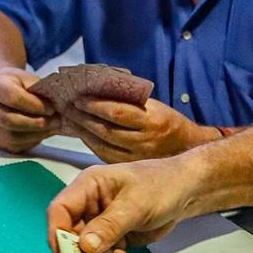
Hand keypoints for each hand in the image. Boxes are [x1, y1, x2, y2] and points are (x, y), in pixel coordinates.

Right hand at [0, 66, 55, 153]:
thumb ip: (40, 90)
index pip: (13, 98)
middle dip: (37, 123)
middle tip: (57, 120)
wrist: (0, 92)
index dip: (35, 105)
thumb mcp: (28, 79)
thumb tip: (59, 106)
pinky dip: (33, 141)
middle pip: (10, 121)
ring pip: (12, 137)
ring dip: (37, 135)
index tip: (52, 108)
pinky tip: (44, 133)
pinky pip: (15, 146)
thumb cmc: (17, 84)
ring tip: (53, 127)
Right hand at [45, 158, 199, 252]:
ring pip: (91, 249)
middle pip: (73, 234)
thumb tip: (84, 247)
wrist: (188, 190)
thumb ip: (109, 226)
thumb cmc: (161, 185)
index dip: (57, 233)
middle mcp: (90, 205)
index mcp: (88, 187)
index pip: (60, 210)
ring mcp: (102, 222)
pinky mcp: (116, 236)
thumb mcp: (135, 205)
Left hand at [66, 97, 211, 162]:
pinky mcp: (130, 166)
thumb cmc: (166, 120)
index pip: (117, 112)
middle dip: (82, 117)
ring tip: (68, 119)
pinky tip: (80, 134)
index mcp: (152, 119)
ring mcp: (136, 156)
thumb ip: (129, 99)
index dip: (95, 105)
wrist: (187, 147)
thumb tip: (99, 86)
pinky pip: (104, 155)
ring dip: (82, 131)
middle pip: (106, 129)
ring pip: (102, 144)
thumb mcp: (153, 105)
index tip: (78, 97)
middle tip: (65, 106)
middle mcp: (144, 139)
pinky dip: (90, 143)